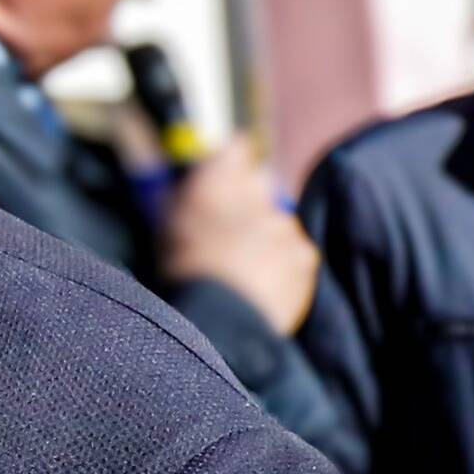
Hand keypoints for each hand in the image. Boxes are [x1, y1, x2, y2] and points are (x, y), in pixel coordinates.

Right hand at [157, 149, 321, 332]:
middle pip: (260, 185)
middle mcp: (253, 193)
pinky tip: (263, 285)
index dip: (231, 164)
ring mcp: (283, 224)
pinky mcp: (303, 254)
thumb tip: (212, 173)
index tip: (226, 178)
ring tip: (244, 270)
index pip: (236, 150)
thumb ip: (192, 193)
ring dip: (267, 237)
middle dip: (249, 203)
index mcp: (214, 182)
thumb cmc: (182, 274)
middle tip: (231, 235)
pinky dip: (284, 264)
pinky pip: (296, 251)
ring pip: (278, 221)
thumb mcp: (169, 226)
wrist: (216, 323)